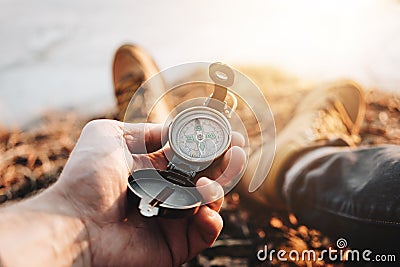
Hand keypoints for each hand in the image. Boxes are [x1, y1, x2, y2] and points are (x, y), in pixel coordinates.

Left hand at [54, 119, 245, 265]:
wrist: (74, 222)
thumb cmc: (88, 177)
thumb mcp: (109, 135)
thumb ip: (144, 131)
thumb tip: (172, 129)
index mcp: (153, 169)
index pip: (191, 156)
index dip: (212, 144)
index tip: (229, 133)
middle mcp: (166, 192)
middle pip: (207, 177)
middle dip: (227, 163)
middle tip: (238, 150)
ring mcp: (172, 218)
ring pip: (211, 204)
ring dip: (219, 190)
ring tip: (207, 184)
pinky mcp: (175, 244)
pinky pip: (205, 233)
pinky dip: (213, 222)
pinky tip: (206, 211)